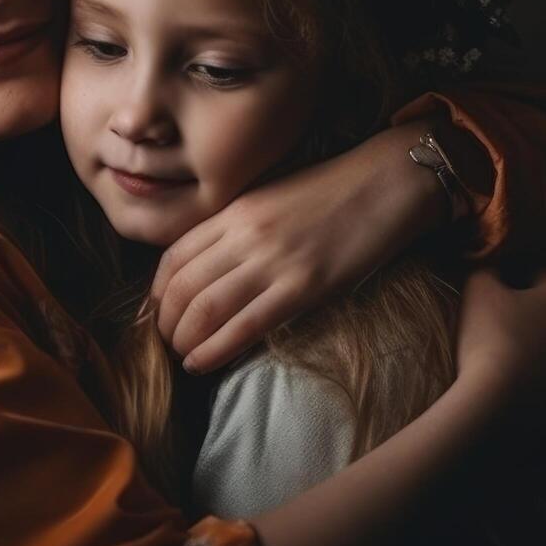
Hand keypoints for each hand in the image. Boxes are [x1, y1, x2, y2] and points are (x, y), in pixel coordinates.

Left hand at [150, 120, 452, 372]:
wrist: (389, 181)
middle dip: (165, 322)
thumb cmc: (337, 193)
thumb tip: (215, 268)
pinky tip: (203, 363)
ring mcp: (273, 260)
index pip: (174, 256)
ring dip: (184, 339)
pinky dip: (215, 350)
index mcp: (236, 211)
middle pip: (182, 286)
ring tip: (183, 357)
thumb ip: (240, 229)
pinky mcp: (304, 286)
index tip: (157, 313)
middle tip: (167, 342)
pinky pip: (245, 325)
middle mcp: (245, 234)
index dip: (157, 292)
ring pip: (206, 308)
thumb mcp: (274, 201)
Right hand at [454, 267, 545, 425]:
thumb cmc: (490, 338)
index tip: (491, 286)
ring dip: (537, 348)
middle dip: (528, 313)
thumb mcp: (478, 289)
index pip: (539, 273)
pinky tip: (514, 384)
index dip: (512, 274)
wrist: (499, 406)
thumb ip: (488, 270)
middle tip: (494, 322)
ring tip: (504, 358)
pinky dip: (539, 379)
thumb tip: (494, 270)